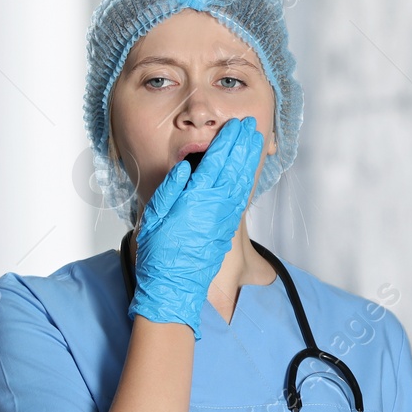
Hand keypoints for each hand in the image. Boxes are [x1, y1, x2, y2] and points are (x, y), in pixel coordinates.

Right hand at [128, 116, 264, 338]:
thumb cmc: (159, 252)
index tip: (236, 125)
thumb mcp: (154, 215)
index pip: (217, 160)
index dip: (228, 140)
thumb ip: (171, 188)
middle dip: (243, 144)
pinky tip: (249, 170)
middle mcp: (216, 205)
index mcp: (197, 197)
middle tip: (251, 125)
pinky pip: (241, 197)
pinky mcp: (227, 228)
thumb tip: (187, 167)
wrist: (174, 286)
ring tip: (256, 140)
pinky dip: (247, 179)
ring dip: (249, 159)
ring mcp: (224, 217)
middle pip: (235, 167)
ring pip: (242, 181)